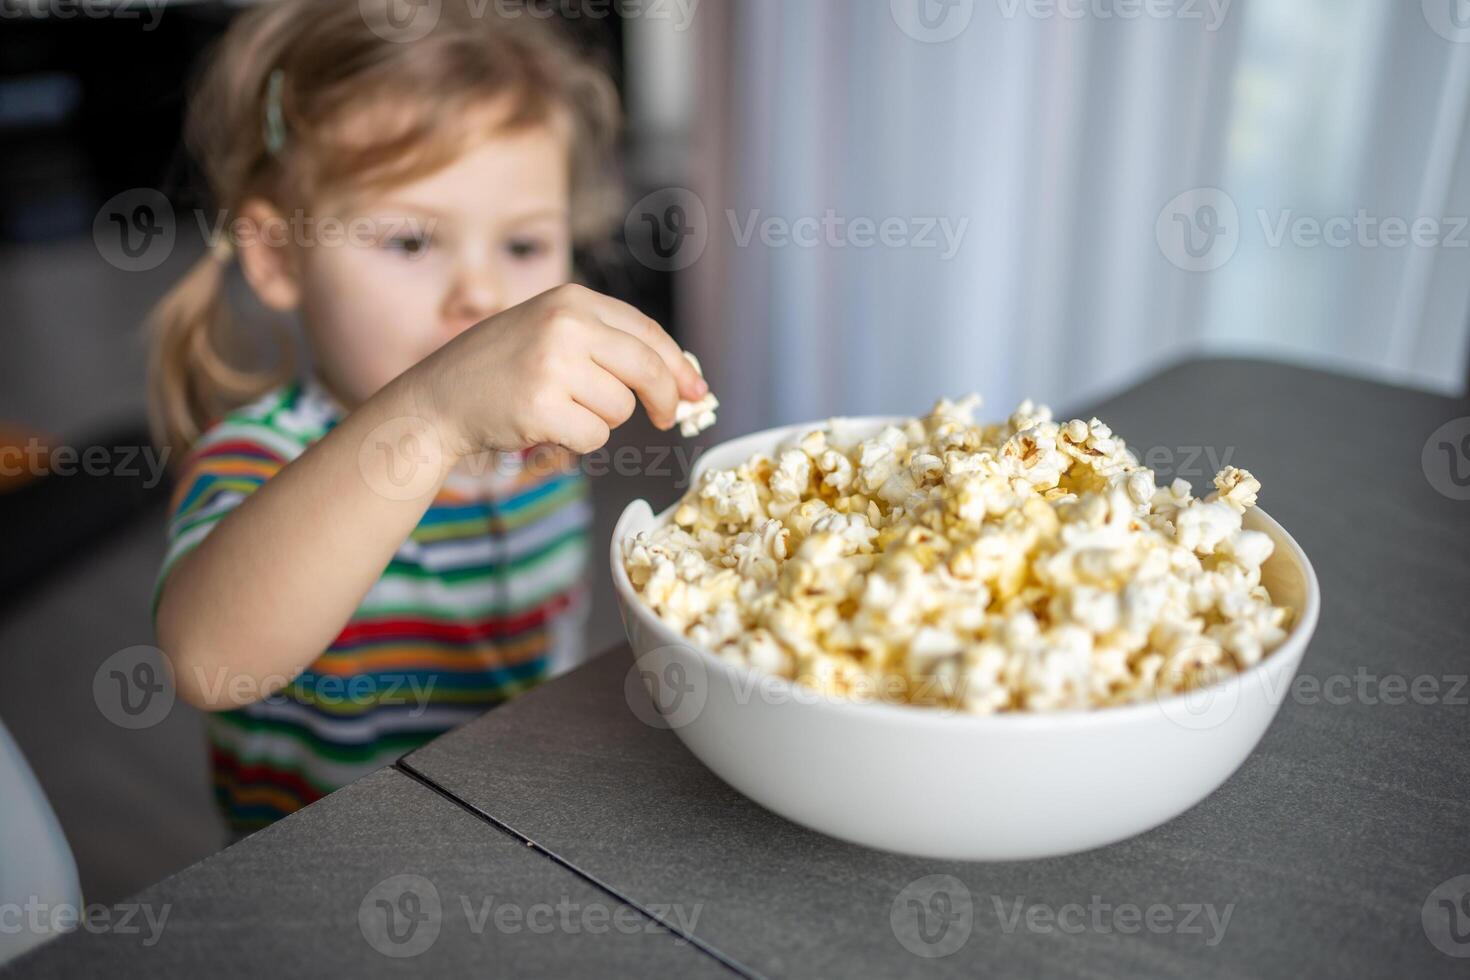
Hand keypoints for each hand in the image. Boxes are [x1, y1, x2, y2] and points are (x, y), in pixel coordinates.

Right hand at [407, 283, 709, 457]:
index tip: (696, 391)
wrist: (441, 395)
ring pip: (620, 408)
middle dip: (664, 399)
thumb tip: (682, 381)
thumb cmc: (503, 367)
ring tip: (560, 408)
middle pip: (648, 370)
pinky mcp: (542, 407)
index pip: (649, 334)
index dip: (679, 367)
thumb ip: (610, 345)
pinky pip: (595, 436)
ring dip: (600, 420)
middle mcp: (566, 325)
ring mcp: (554, 365)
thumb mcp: (553, 331)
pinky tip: (546, 425)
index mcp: (574, 300)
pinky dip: (578, 442)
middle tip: (666, 418)